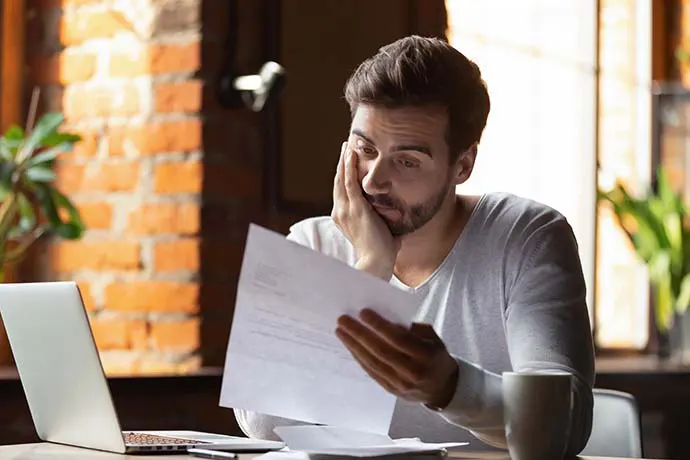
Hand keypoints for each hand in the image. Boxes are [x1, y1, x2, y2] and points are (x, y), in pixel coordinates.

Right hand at [331, 142, 399, 279]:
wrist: (377, 262)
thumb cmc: (382, 252)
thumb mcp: (382, 230)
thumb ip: (386, 220)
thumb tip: (399, 214)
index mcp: (344, 218)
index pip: (342, 192)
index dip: (344, 176)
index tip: (348, 163)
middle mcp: (340, 212)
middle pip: (338, 182)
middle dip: (342, 164)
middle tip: (345, 147)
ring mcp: (346, 209)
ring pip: (342, 179)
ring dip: (344, 161)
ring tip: (347, 146)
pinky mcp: (355, 208)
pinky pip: (349, 182)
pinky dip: (349, 167)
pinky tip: (351, 154)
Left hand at [336, 309, 458, 408]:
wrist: (443, 388)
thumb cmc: (436, 356)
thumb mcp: (433, 338)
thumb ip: (413, 328)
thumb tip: (386, 319)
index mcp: (426, 355)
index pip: (398, 339)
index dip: (379, 325)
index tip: (363, 312)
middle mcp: (412, 372)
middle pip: (381, 350)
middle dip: (359, 334)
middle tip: (343, 320)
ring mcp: (400, 384)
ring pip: (372, 362)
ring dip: (354, 345)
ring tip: (341, 331)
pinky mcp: (391, 390)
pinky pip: (371, 372)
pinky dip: (359, 357)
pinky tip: (350, 346)